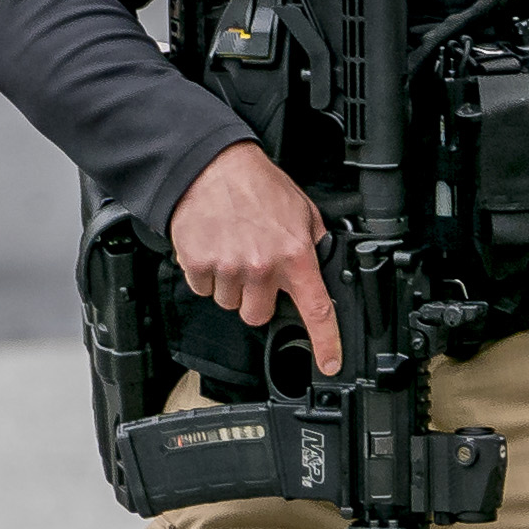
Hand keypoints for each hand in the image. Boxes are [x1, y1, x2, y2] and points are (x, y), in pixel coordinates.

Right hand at [166, 142, 341, 374]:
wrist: (210, 165)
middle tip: (253, 269)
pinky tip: (213, 247)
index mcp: (295, 254)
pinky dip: (206, 274)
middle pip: (258, 315)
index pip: (316, 309)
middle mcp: (262, 266)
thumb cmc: (256, 184)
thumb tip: (323, 267)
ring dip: (230, 285)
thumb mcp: (301, 210)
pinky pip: (203, 289)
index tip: (329, 363)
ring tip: (231, 249)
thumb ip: (312, 243)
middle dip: (256, 298)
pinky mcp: (199, 265)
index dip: (326, 343)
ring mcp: (228, 268)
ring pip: (229, 303)